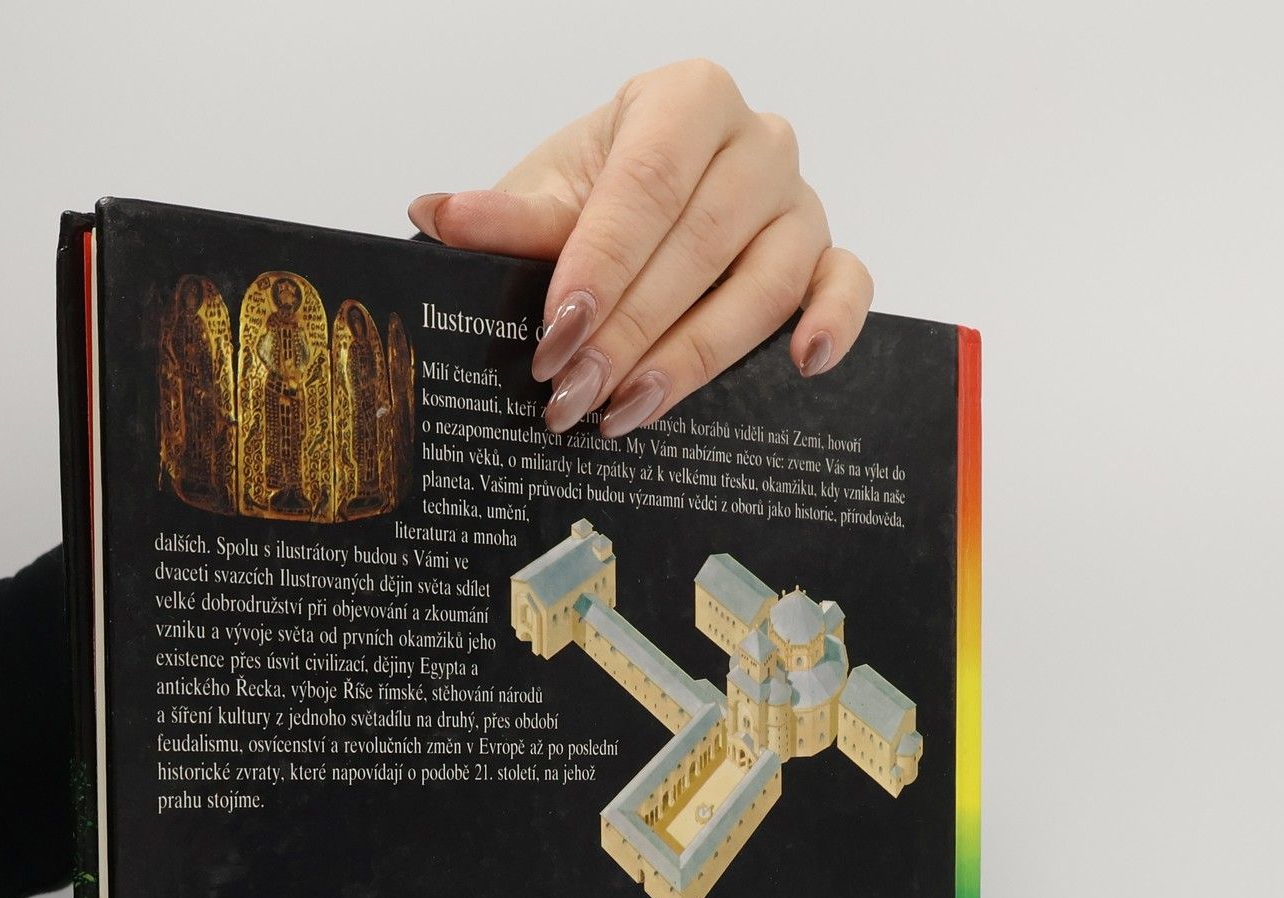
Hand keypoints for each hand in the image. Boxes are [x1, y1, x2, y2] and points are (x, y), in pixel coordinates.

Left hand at [408, 59, 870, 437]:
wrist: (635, 213)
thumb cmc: (595, 197)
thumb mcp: (544, 199)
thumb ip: (505, 217)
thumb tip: (436, 218)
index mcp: (686, 100)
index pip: (648, 185)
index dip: (600, 266)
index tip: (556, 334)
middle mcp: (755, 141)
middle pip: (700, 245)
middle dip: (629, 332)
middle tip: (572, 396)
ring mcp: (797, 201)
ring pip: (764, 284)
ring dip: (693, 358)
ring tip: (628, 411)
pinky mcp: (824, 255)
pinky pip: (847, 284)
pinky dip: (834, 321)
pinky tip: (802, 365)